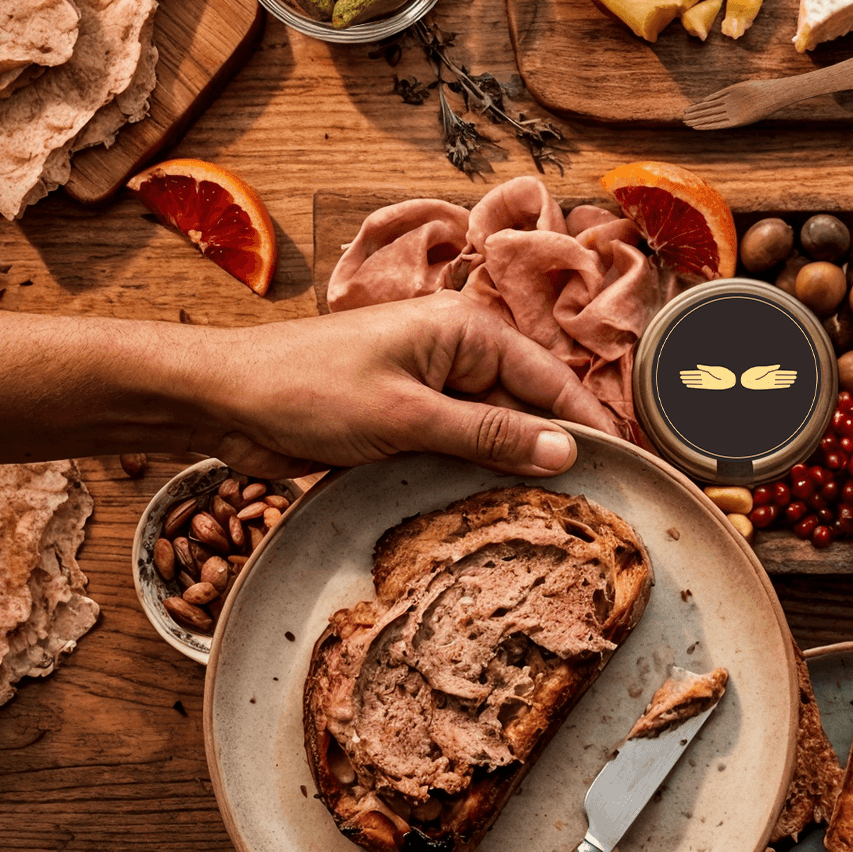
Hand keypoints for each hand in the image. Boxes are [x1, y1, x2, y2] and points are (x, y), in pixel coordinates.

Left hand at [199, 290, 620, 478]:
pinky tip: (493, 512)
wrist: (221, 400)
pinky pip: (461, 449)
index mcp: (466, 330)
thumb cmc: (305, 389)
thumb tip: (565, 451)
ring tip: (552, 520)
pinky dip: (476, 476)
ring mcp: (432, 387)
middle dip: (554, 454)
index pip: (552, 380)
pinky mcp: (408, 419)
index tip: (631, 468)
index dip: (591, 426)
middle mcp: (457, 354)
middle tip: (592, 510)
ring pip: (496, 434)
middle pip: (529, 409)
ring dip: (513, 472)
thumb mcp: (406, 417)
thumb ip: (488, 436)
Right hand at [680, 364, 737, 389]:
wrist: (730, 379)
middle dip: (687, 377)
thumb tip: (697, 365)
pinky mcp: (708, 386)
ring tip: (682, 381)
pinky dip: (694, 386)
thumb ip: (704, 368)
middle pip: (694, 377)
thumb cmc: (723, 372)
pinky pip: (699, 386)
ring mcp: (706, 381)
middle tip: (680, 377)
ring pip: (695, 381)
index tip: (682, 372)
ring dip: (689, 381)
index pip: (694, 372)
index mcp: (706, 371)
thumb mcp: (713, 369)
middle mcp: (705, 377)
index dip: (688, 372)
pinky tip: (689, 385)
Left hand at [739, 364, 797, 390]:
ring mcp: (770, 382)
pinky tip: (787, 385)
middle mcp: (771, 376)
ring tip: (794, 381)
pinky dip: (782, 386)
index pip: (781, 372)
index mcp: (770, 371)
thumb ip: (772, 368)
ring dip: (787, 381)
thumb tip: (779, 365)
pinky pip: (777, 386)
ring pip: (781, 381)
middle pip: (782, 377)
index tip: (794, 372)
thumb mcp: (763, 369)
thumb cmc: (753, 372)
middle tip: (796, 377)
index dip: (787, 372)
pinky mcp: (768, 386)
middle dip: (789, 377)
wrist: (746, 379)